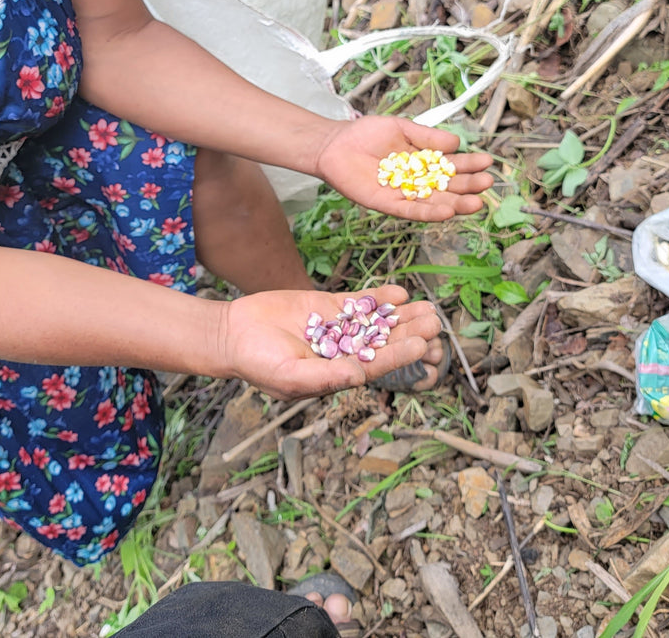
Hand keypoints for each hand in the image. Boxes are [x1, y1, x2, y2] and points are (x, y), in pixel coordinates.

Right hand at [215, 284, 440, 399]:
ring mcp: (338, 328)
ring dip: (401, 314)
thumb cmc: (258, 363)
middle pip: (383, 341)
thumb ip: (325, 378)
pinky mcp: (328, 307)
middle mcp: (343, 352)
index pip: (375, 365)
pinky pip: (358, 301)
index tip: (421, 345)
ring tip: (428, 306)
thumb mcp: (290, 377)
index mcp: (338, 375)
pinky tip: (400, 291)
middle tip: (435, 322)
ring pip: (376, 320)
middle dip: (409, 332)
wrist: (234, 333)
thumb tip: (359, 378)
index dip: (399, 355)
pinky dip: (378, 296)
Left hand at [313, 116, 493, 220]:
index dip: (469, 165)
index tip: (487, 163)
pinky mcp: (386, 205)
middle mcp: (415, 181)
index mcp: (421, 162)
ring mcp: (403, 194)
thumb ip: (427, 137)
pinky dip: (428, 212)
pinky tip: (446, 212)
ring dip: (455, 204)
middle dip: (468, 186)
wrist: (335, 144)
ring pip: (433, 202)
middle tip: (487, 184)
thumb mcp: (402, 129)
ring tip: (475, 204)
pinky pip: (410, 211)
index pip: (450, 166)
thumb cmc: (366, 134)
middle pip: (447, 187)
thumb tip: (456, 143)